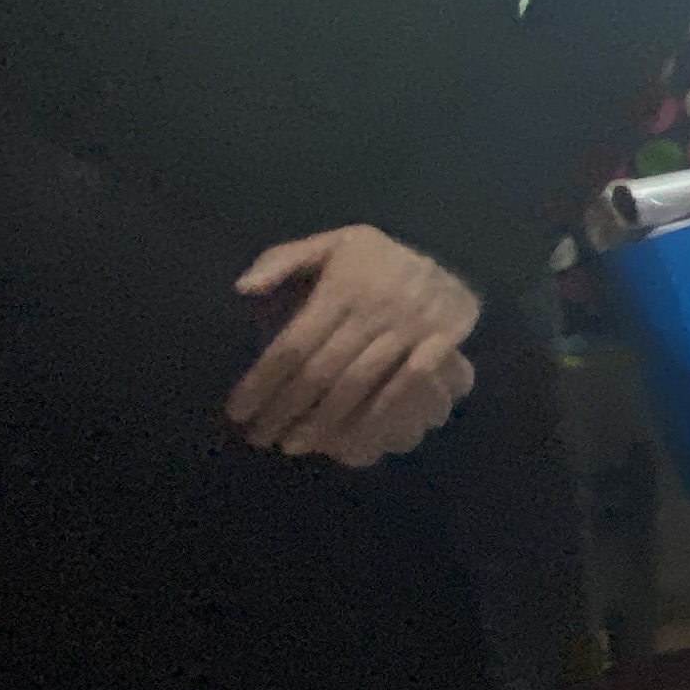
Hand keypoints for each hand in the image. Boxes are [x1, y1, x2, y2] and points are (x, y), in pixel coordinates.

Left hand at [227, 228, 481, 467]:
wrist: (451, 260)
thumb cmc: (378, 261)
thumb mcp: (331, 245)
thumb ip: (283, 260)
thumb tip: (243, 289)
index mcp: (343, 285)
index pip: (294, 344)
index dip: (263, 382)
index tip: (238, 411)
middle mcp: (375, 307)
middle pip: (321, 370)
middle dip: (285, 408)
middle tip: (258, 436)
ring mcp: (412, 327)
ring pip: (357, 384)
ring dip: (322, 422)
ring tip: (292, 445)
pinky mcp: (442, 343)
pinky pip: (404, 387)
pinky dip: (375, 417)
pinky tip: (349, 442)